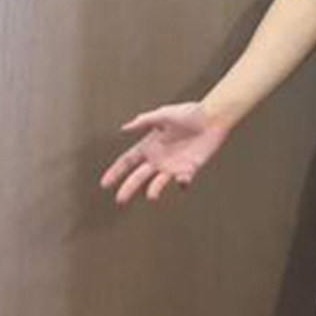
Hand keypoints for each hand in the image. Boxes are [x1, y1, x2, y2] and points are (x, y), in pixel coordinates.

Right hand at [98, 101, 230, 205]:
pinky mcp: (189, 168)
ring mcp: (173, 166)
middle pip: (138, 177)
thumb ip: (144, 121)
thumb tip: (124, 128)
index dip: (115, 172)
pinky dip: (182, 183)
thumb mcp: (163, 114)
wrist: (211, 118)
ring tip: (151, 197)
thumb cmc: (188, 114)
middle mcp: (158, 159)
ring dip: (154, 190)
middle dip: (128, 188)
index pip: (127, 161)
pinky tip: (182, 180)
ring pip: (158, 183)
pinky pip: (183, 180)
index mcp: (148, 146)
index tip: (104, 184)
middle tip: (120, 201)